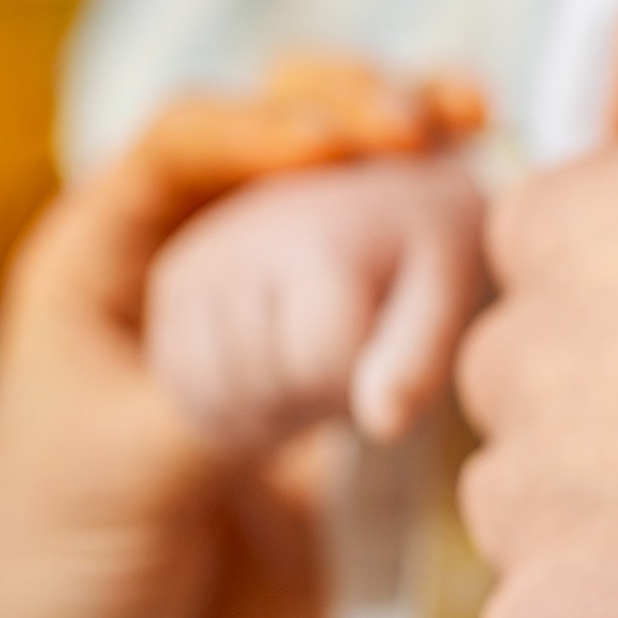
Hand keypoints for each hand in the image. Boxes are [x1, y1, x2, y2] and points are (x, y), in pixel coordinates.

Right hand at [146, 153, 488, 454]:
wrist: (379, 192)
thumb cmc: (422, 256)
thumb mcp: (445, 302)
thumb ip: (415, 365)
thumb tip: (382, 425)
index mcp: (321, 238)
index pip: (320, 367)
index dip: (364, 380)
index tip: (392, 337)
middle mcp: (242, 237)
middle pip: (266, 387)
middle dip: (317, 392)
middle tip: (353, 345)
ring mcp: (198, 258)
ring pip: (216, 396)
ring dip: (273, 405)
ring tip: (316, 352)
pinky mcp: (173, 279)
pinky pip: (185, 386)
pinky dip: (231, 401)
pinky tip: (274, 364)